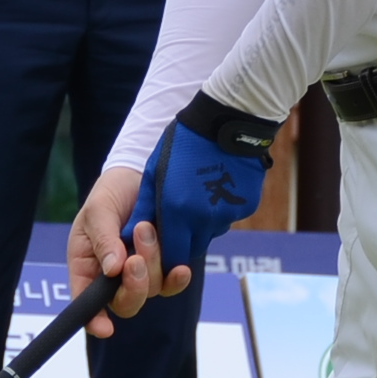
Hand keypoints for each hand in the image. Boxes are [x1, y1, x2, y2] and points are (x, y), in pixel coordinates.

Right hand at [70, 167, 179, 338]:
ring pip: (151, 289)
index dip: (94, 320)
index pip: (87, 303)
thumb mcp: (98, 210)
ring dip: (151, 262)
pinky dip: (176, 278)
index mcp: (88, 268)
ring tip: (146, 227)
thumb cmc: (110, 194)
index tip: (104, 328)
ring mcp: (143, 273)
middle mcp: (114, 277)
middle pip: (125, 304)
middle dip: (133, 287)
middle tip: (134, 259)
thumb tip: (112, 270)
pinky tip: (181, 268)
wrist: (141, 174)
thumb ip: (103, 239)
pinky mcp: (166, 265)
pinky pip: (172, 284)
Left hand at [133, 114, 265, 281]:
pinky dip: (220, 209)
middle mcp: (204, 220)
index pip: (172, 256)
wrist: (229, 120)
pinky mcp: (245, 207)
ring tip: (197, 196)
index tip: (162, 250)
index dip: (166, 257)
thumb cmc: (184, 143)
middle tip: (177, 221)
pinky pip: (228, 217)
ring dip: (202, 225)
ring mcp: (228, 214)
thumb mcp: (155, 172)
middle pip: (192, 248)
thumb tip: (130, 235)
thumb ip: (144, 207)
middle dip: (184, 241)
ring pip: (211, 232)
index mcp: (178, 212)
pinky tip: (216, 185)